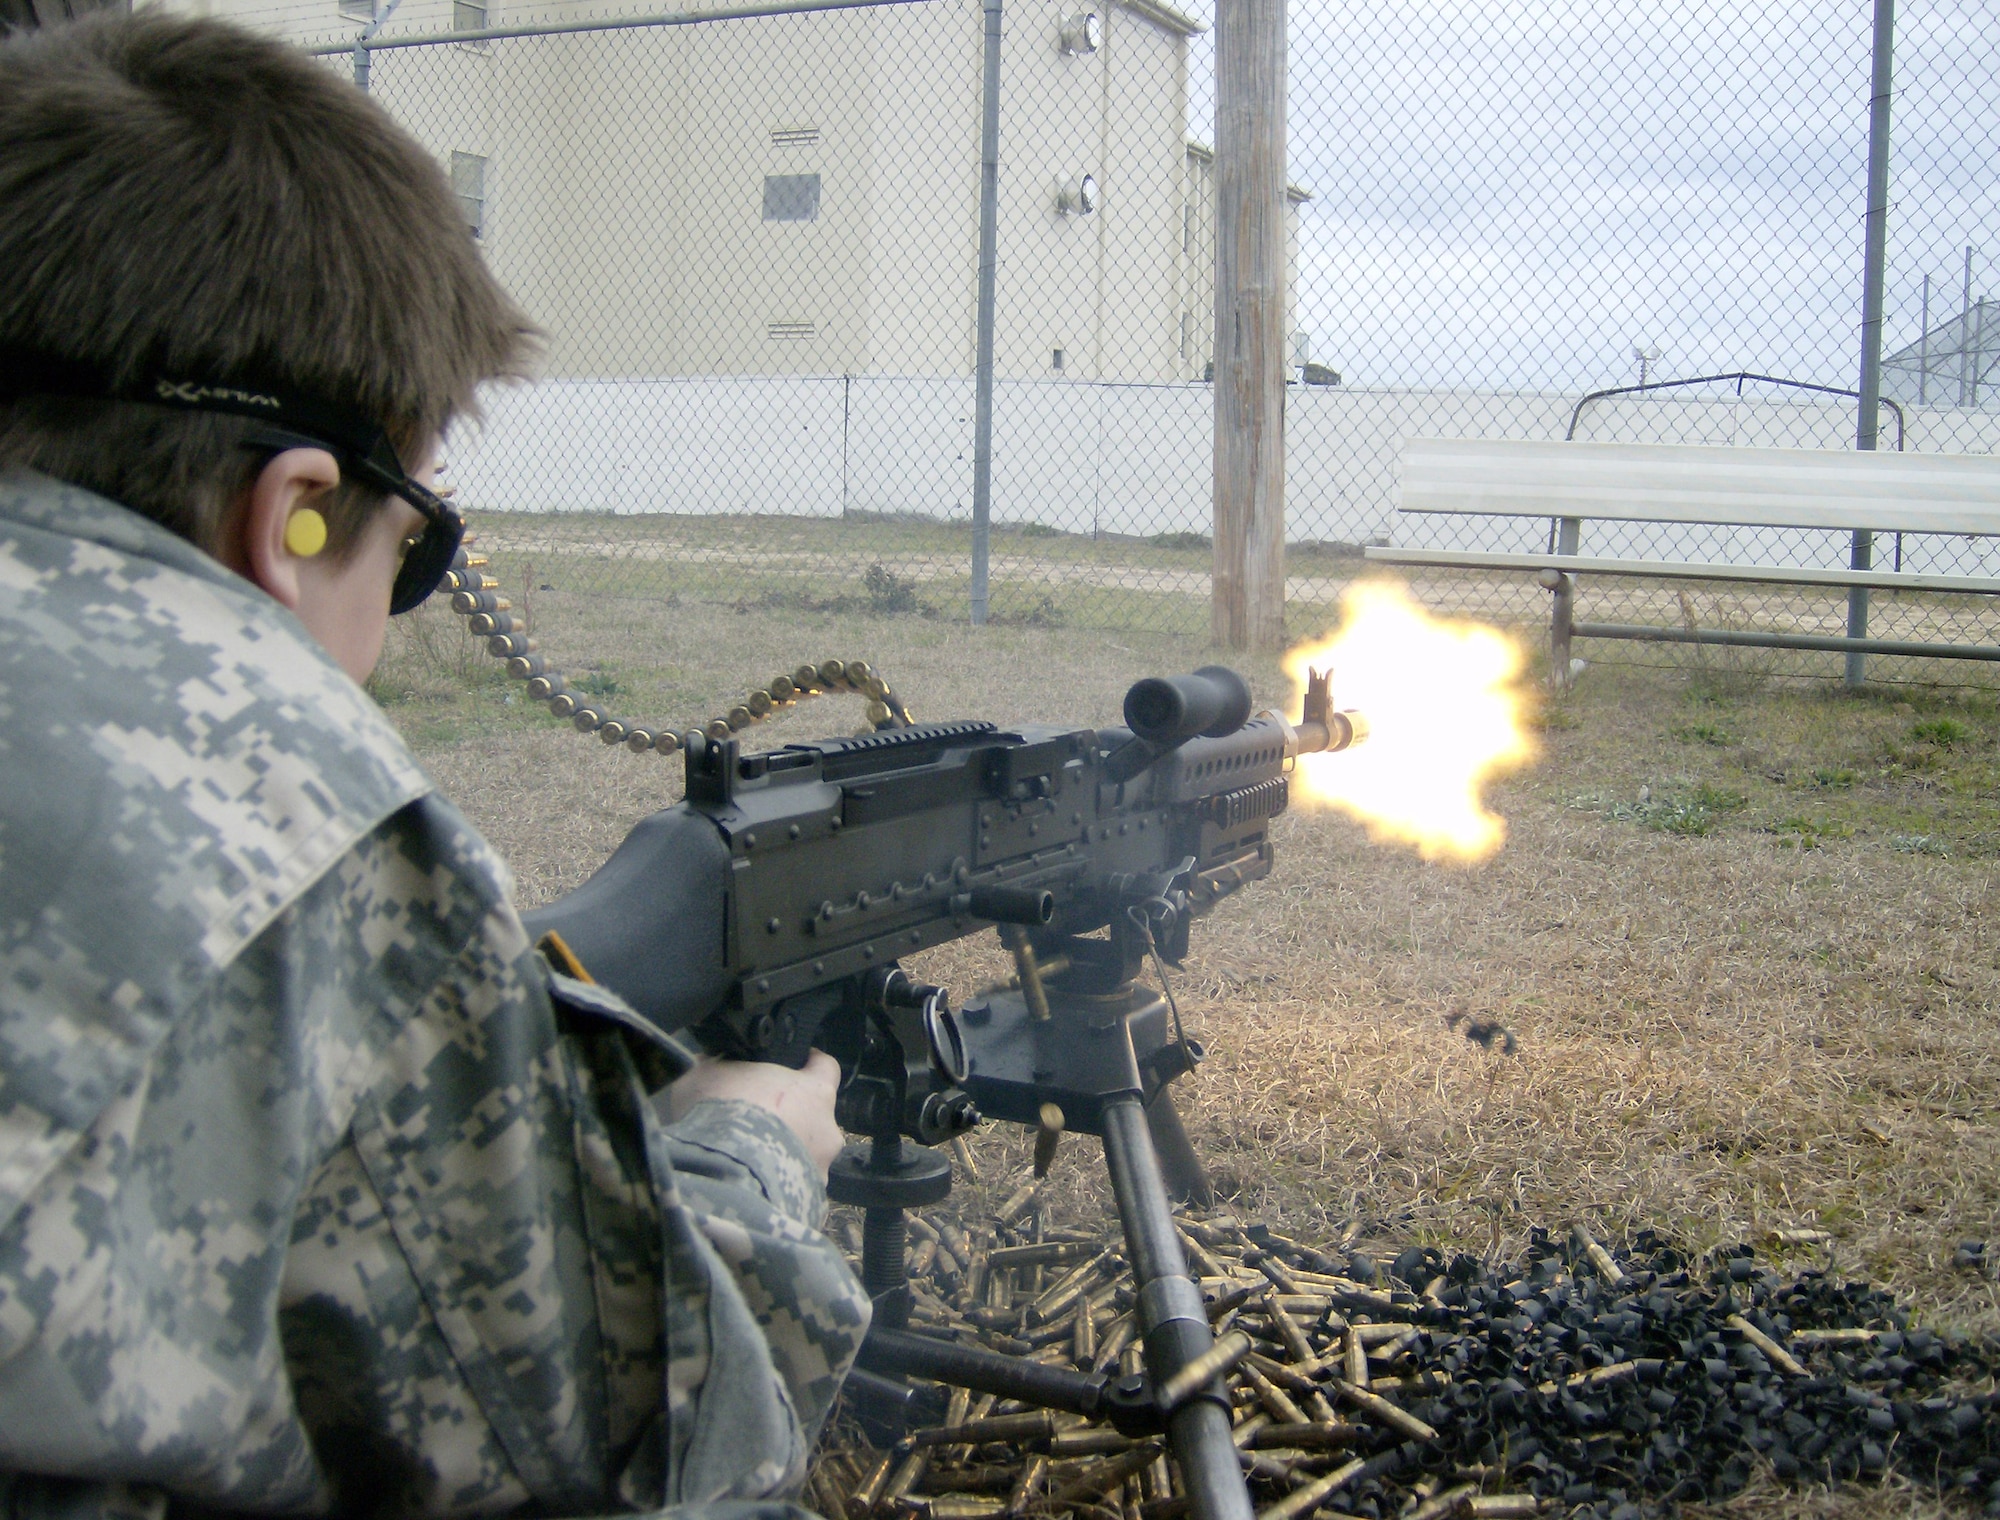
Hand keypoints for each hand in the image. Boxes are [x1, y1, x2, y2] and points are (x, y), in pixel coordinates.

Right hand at [667, 1050, 844, 1180]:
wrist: (719, 1177)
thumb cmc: (722, 1113)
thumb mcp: (707, 1075)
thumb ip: (720, 1068)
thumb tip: (714, 1064)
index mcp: (815, 1091)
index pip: (826, 1067)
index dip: (809, 1064)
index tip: (794, 1063)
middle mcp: (827, 1131)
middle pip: (814, 1119)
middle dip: (790, 1120)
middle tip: (756, 1123)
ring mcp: (821, 1172)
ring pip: (804, 1159)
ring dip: (782, 1158)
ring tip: (746, 1165)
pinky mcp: (808, 1207)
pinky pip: (792, 1193)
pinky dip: (775, 1190)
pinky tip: (748, 1190)